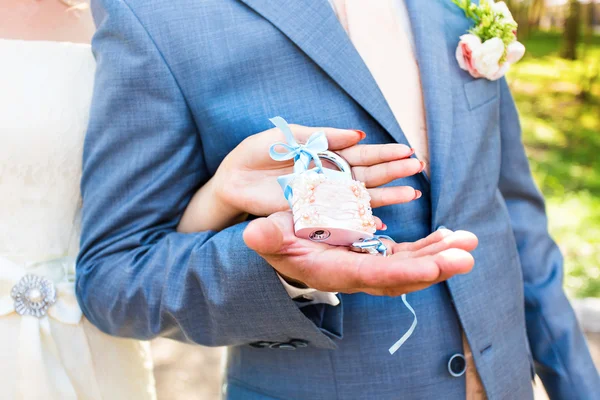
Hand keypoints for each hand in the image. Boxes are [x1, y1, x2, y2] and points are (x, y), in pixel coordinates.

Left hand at [178, 124, 423, 231]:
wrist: (233, 179)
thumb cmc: (257, 153)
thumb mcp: (291, 136)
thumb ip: (323, 136)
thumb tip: (359, 135)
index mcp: (324, 154)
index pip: (361, 153)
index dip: (384, 152)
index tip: (406, 150)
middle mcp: (328, 176)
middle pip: (367, 174)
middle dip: (393, 171)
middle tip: (418, 169)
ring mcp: (322, 196)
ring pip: (359, 196)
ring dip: (386, 196)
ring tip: (412, 194)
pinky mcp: (311, 214)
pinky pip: (340, 218)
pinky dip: (360, 221)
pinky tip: (381, 224)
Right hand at [243, 212, 477, 295]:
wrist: (289, 248)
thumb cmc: (279, 240)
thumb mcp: (270, 236)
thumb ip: (266, 237)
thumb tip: (255, 234)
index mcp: (332, 271)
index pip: (371, 275)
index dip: (401, 272)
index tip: (432, 267)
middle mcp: (357, 273)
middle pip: (401, 275)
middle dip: (435, 266)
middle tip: (466, 255)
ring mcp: (372, 264)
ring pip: (411, 265)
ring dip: (441, 255)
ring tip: (469, 241)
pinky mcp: (379, 254)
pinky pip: (410, 254)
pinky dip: (433, 247)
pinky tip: (454, 237)